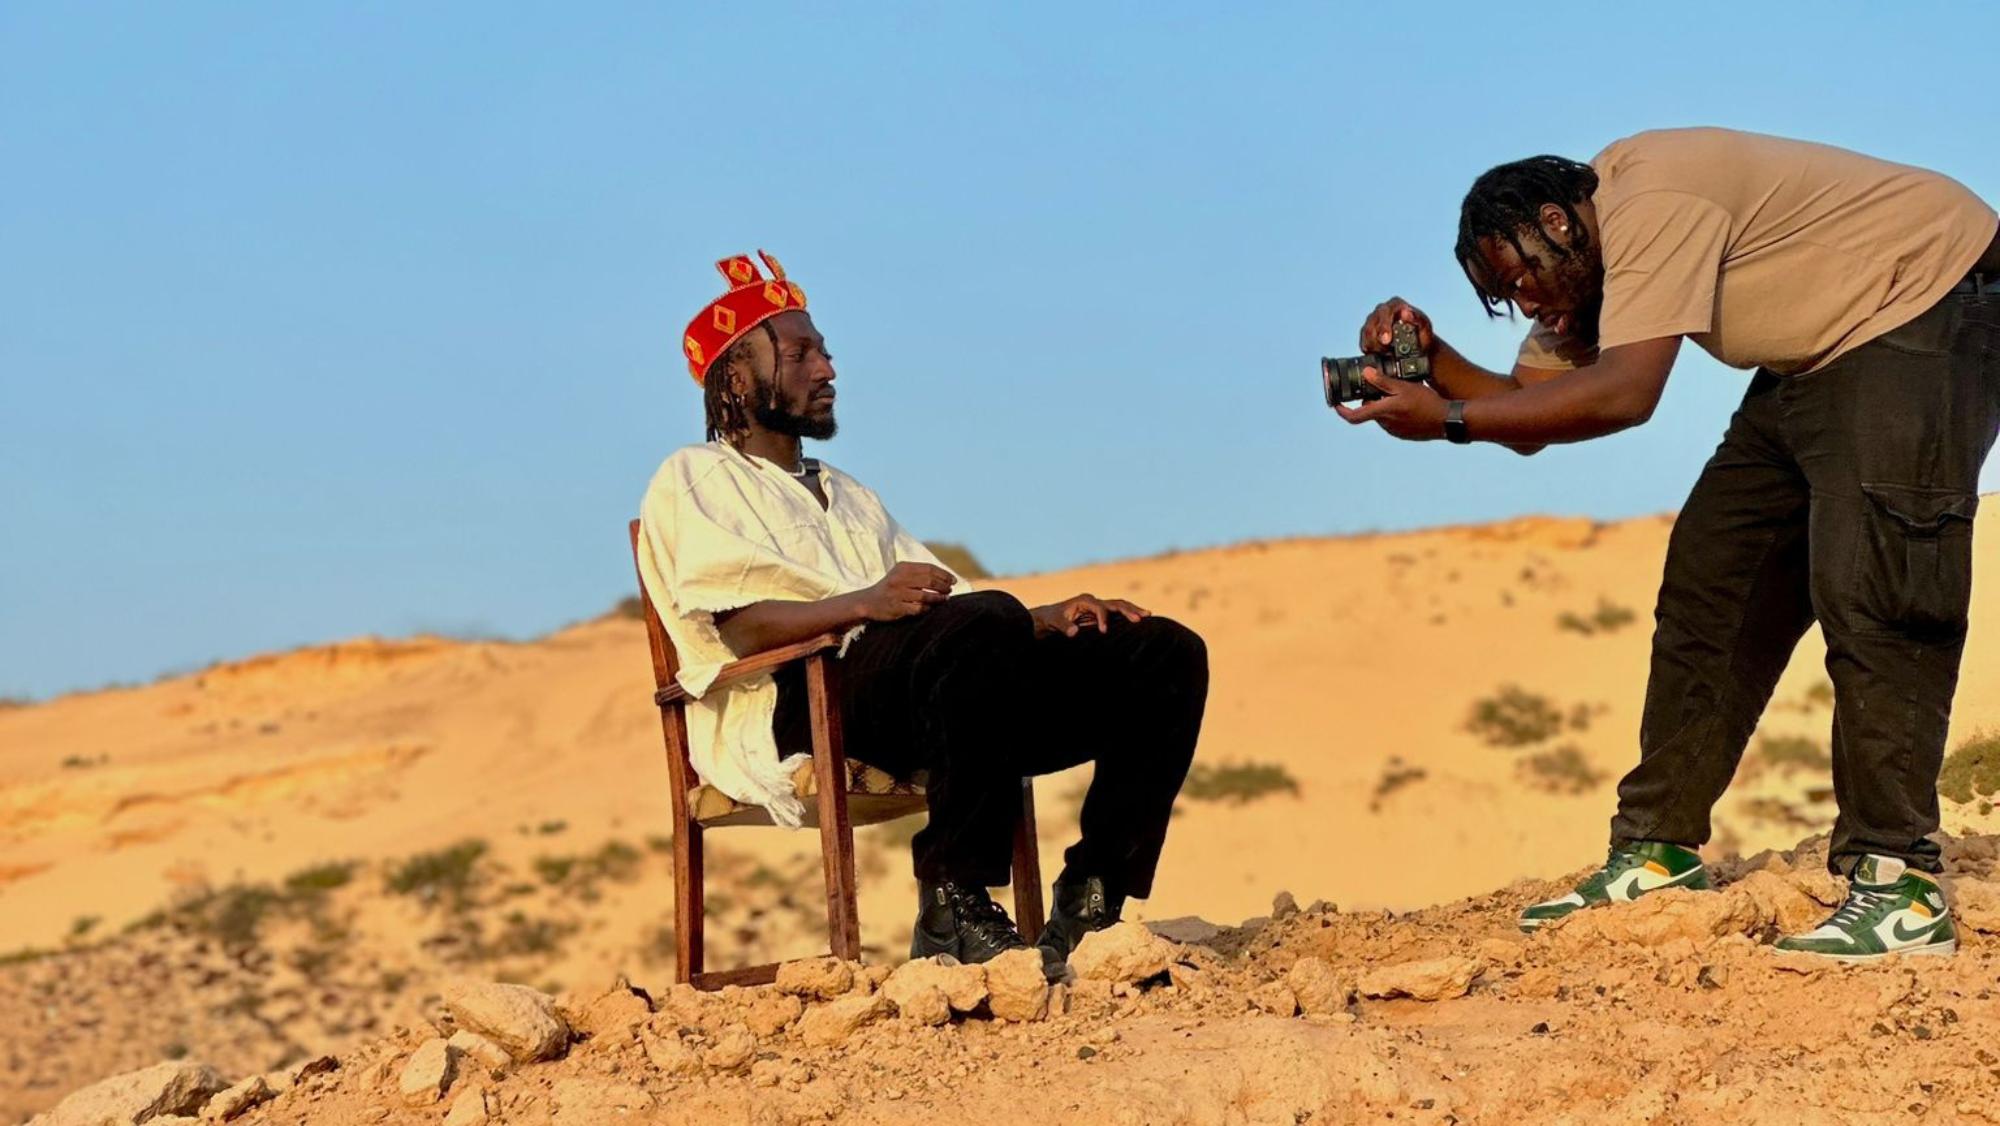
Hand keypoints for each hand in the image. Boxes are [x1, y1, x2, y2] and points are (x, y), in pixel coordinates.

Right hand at [854, 563, 955, 621]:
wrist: (867, 601)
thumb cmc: (890, 587)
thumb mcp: (901, 574)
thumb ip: (919, 573)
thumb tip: (945, 577)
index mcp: (902, 567)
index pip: (929, 568)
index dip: (944, 574)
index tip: (953, 580)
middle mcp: (899, 579)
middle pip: (929, 581)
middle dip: (943, 586)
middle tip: (950, 590)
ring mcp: (897, 594)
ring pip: (925, 596)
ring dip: (939, 598)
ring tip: (945, 599)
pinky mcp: (896, 607)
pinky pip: (918, 608)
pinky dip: (928, 608)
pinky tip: (932, 607)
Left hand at [1031, 594, 1148, 637]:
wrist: (1048, 617)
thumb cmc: (1050, 618)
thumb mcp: (1053, 622)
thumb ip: (1063, 626)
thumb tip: (1074, 633)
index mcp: (1084, 600)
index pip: (1099, 607)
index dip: (1103, 618)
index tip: (1103, 631)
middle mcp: (1094, 601)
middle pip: (1115, 603)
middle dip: (1128, 610)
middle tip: (1140, 618)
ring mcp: (1099, 607)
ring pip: (1120, 606)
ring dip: (1133, 610)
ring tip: (1148, 614)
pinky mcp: (1101, 615)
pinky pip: (1118, 614)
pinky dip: (1129, 615)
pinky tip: (1141, 619)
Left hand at [1333, 368, 1449, 440]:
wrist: (1446, 420)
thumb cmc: (1426, 402)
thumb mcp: (1405, 386)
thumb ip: (1383, 381)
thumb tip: (1366, 373)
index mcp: (1382, 413)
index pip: (1354, 417)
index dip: (1342, 411)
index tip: (1335, 405)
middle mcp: (1385, 425)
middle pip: (1371, 411)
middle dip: (1373, 399)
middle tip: (1384, 386)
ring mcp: (1395, 432)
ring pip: (1382, 416)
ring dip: (1385, 406)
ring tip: (1401, 394)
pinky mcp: (1404, 435)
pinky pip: (1393, 422)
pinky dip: (1395, 413)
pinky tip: (1409, 404)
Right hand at [1359, 297, 1436, 357]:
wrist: (1419, 346)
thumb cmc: (1422, 335)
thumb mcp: (1425, 327)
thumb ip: (1418, 319)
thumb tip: (1407, 312)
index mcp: (1396, 304)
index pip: (1385, 312)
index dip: (1384, 326)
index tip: (1386, 340)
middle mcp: (1382, 310)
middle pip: (1371, 323)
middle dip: (1376, 340)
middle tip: (1385, 352)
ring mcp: (1373, 321)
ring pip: (1366, 333)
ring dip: (1374, 346)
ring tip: (1387, 353)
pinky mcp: (1368, 333)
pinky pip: (1363, 341)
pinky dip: (1370, 350)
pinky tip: (1379, 354)